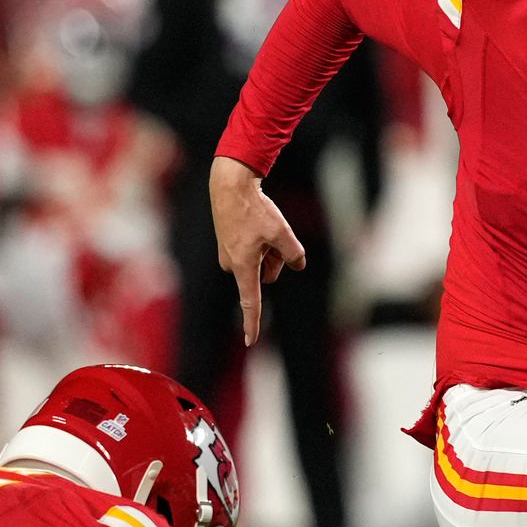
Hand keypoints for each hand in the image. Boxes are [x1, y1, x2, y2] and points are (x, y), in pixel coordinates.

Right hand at [207, 155, 303, 339]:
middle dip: (275, 260)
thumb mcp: (281, 232)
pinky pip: (252, 250)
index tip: (250, 341)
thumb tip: (298, 265)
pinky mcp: (228, 244)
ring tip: (262, 226)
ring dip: (267, 248)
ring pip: (259, 261)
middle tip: (272, 236)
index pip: (250, 302)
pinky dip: (260, 241)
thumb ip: (292, 253)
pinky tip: (256, 222)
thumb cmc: (253, 209)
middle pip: (266, 274)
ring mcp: (228, 255)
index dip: (252, 323)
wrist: (229, 185)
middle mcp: (232, 265)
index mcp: (243, 267)